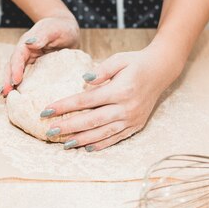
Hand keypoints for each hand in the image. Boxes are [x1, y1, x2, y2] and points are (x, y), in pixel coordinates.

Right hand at [0, 15, 79, 96]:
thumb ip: (42, 35)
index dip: (15, 69)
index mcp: (27, 43)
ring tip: (6, 99)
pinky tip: (21, 98)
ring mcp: (29, 62)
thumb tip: (30, 43)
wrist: (67, 30)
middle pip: (12, 68)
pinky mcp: (36, 69)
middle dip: (8, 80)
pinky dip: (22, 88)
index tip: (15, 81)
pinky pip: (26, 79)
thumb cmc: (61, 27)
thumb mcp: (53, 29)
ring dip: (11, 86)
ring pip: (16, 74)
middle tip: (5, 94)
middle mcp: (25, 54)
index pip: (18, 57)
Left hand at [43, 41, 184, 150]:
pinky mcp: (136, 125)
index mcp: (120, 90)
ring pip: (103, 133)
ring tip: (64, 144)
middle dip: (69, 127)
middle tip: (50, 131)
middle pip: (92, 120)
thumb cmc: (136, 62)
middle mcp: (126, 107)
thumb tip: (83, 80)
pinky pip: (116, 138)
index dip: (65, 106)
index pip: (86, 100)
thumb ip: (101, 70)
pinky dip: (101, 144)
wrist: (161, 70)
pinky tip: (87, 148)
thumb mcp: (119, 59)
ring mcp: (132, 119)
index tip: (46, 110)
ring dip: (82, 140)